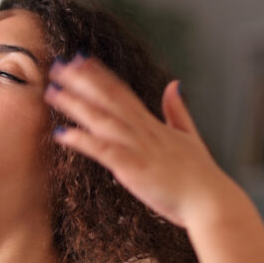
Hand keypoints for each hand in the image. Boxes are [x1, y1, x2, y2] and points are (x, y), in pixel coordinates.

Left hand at [43, 53, 246, 228]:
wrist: (211, 202)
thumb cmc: (200, 176)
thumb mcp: (190, 136)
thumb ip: (177, 111)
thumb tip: (174, 85)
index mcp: (153, 124)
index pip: (122, 92)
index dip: (100, 75)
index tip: (80, 60)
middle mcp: (143, 130)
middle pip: (108, 99)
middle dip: (81, 81)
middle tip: (58, 65)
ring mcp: (138, 147)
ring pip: (102, 119)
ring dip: (76, 105)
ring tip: (52, 92)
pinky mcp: (133, 168)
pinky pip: (103, 151)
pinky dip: (83, 141)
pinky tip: (61, 134)